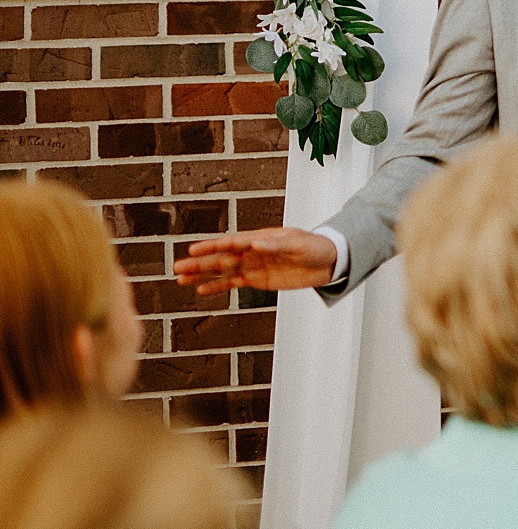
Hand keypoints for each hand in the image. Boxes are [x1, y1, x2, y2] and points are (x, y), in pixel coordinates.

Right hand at [174, 228, 338, 295]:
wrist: (328, 262)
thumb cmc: (314, 247)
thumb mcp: (298, 244)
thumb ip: (276, 245)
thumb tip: (256, 244)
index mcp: (261, 238)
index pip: (233, 242)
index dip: (214, 246)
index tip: (195, 250)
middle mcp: (252, 251)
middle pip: (222, 257)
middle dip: (200, 262)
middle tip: (177, 267)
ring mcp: (253, 265)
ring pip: (222, 270)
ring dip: (202, 274)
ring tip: (180, 279)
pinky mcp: (258, 279)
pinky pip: (233, 282)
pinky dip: (218, 286)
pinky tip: (201, 290)